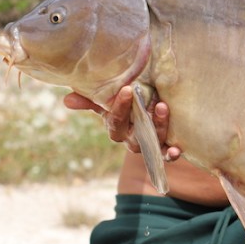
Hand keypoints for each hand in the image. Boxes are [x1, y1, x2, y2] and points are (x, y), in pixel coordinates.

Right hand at [63, 87, 181, 160]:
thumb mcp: (107, 102)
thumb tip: (67, 99)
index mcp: (116, 128)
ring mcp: (148, 145)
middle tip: (153, 101)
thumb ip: (90, 100)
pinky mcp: (164, 148)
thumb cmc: (124, 106)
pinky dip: (171, 153)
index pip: (115, 121)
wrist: (146, 113)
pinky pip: (166, 154)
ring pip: (152, 141)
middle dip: (143, 119)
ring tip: (163, 108)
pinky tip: (177, 150)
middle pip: (135, 135)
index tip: (128, 89)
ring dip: (159, 127)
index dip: (120, 108)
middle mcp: (131, 140)